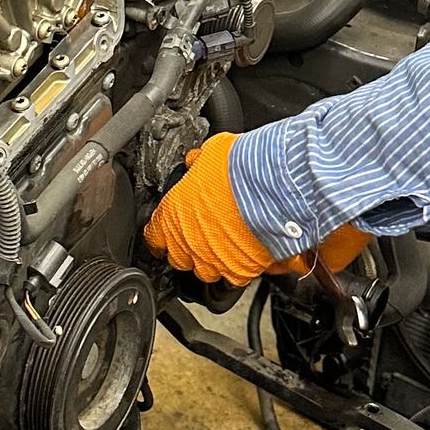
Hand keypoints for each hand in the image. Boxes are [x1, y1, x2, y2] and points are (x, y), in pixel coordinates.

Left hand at [142, 133, 369, 287]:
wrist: (276, 185)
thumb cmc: (241, 167)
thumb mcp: (212, 153)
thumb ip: (198, 164)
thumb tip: (196, 161)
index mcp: (171, 216)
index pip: (153, 236)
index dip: (162, 233)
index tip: (169, 230)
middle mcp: (187, 244)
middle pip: (178, 258)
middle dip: (189, 246)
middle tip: (206, 229)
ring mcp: (212, 261)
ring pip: (206, 270)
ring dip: (214, 258)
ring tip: (230, 240)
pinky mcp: (240, 272)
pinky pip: (235, 276)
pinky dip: (241, 266)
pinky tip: (250, 249)